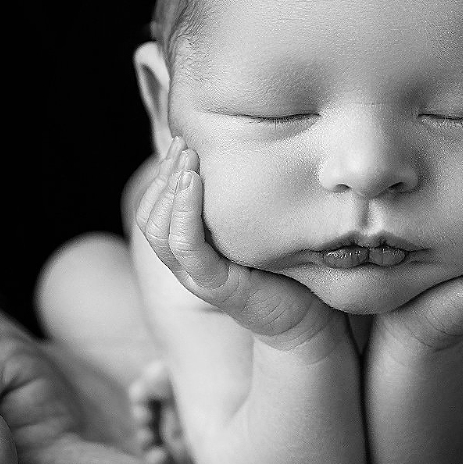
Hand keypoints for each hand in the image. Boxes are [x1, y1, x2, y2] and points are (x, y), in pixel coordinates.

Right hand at [137, 136, 344, 350]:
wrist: (313, 321)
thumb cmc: (290, 269)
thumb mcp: (260, 228)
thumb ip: (241, 202)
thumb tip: (242, 151)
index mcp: (193, 250)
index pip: (154, 210)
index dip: (161, 175)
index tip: (182, 142)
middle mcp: (188, 264)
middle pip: (149, 217)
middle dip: (162, 175)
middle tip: (183, 143)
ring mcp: (199, 277)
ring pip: (159, 231)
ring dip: (169, 188)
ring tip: (187, 159)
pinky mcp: (217, 287)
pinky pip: (187, 248)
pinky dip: (185, 212)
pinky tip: (194, 182)